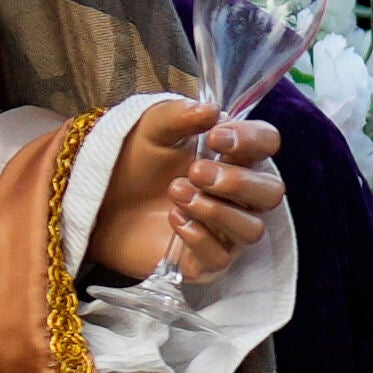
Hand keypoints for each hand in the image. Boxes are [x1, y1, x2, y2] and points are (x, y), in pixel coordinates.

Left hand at [93, 109, 282, 289]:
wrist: (101, 203)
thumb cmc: (135, 163)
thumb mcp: (151, 129)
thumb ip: (179, 115)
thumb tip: (211, 110)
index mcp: (232, 156)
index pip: (268, 143)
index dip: (251, 139)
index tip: (216, 138)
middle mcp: (238, 195)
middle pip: (271, 193)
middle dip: (237, 182)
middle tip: (194, 172)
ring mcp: (226, 232)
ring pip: (252, 230)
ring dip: (216, 211)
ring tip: (177, 194)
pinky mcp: (206, 262)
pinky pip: (221, 258)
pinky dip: (198, 236)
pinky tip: (173, 219)